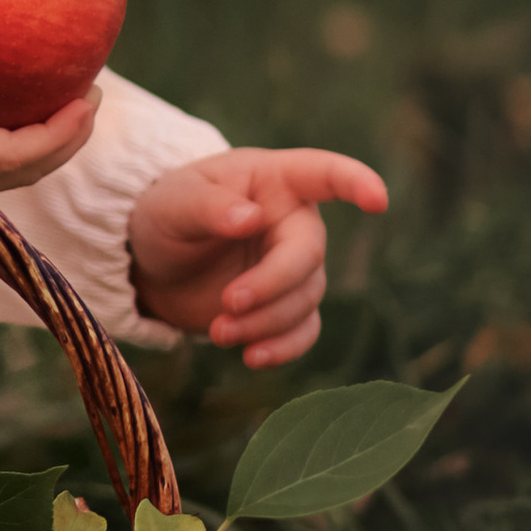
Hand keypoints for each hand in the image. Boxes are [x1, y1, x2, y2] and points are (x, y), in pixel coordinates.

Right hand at [0, 0, 101, 195]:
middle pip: (24, 170)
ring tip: (64, 95)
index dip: (57, 134)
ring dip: (42, 139)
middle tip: (92, 94)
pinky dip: (11, 133)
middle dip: (66, 137)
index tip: (89, 99)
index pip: (12, 154)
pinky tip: (7, 94)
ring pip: (6, 169)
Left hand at [127, 147, 389, 368]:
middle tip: (228, 303)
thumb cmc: (166, 214)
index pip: (323, 173)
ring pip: (304, 299)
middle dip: (272, 285)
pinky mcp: (284, 307)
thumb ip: (209, 207)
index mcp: (274, 180)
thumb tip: (252, 219)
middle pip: (309, 255)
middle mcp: (294, 222)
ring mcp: (294, 266)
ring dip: (265, 322)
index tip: (377, 200)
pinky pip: (303, 330)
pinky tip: (251, 357)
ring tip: (218, 331)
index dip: (354, 182)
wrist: (153, 264)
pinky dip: (282, 347)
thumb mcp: (173, 202)